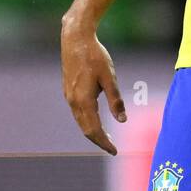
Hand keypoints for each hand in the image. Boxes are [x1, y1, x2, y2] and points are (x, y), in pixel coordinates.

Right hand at [60, 12, 126, 155]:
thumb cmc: (95, 56)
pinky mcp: (68, 89)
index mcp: (84, 100)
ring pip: (80, 121)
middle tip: (112, 148)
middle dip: (99, 140)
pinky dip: (87, 120)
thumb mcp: (109, 77)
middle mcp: (73, 101)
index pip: (94, 130)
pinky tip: (95, 118)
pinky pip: (77, 112)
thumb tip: (123, 121)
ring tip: (105, 136)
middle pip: (85, 129)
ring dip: (92, 131)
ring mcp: (69, 95)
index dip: (104, 142)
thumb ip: (115, 100)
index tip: (115, 151)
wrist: (75, 39)